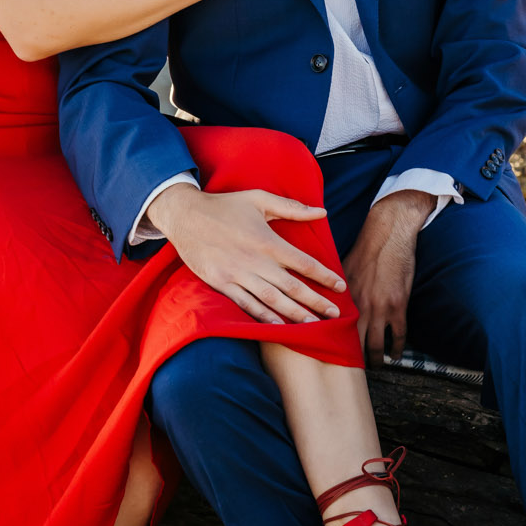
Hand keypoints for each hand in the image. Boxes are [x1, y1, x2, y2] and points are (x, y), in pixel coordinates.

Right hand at [145, 183, 347, 323]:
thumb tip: (322, 212)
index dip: (325, 276)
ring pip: (272, 300)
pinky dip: (263, 317)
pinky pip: (246, 304)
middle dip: (316, 302)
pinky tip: (278, 326)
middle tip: (335, 314)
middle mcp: (256, 261)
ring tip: (314, 325)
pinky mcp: (221, 284)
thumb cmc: (225, 205)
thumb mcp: (259, 199)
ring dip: (295, 314)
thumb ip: (291, 208)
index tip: (340, 287)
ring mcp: (237, 275)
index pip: (304, 263)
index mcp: (268, 241)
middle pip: (292, 287)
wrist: (185, 216)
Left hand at [345, 189, 432, 366]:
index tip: (330, 359)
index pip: (335, 331)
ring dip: (375, 361)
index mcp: (344, 299)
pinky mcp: (399, 305)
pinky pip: (399, 335)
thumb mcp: (343, 269)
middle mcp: (360, 306)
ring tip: (375, 368)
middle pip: (353, 344)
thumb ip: (337, 291)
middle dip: (352, 361)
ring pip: (376, 345)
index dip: (332, 347)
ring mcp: (380, 308)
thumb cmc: (364, 249)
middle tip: (350, 373)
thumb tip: (326, 303)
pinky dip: (397, 348)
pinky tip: (396, 355)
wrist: (389, 233)